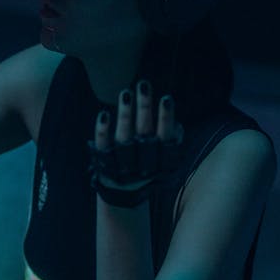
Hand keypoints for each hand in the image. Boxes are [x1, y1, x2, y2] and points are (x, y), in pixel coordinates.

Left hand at [89, 79, 183, 207]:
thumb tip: (177, 126)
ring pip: (123, 134)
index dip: (165, 118)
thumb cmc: (148, 169)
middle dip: (145, 107)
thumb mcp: (165, 162)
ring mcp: (120, 159)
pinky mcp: (103, 159)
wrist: (124, 194)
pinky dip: (102, 130)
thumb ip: (172, 144)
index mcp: (159, 158)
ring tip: (126, 92)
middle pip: (144, 130)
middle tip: (143, 84)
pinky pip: (102, 144)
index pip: (165, 135)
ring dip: (125, 114)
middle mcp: (140, 158)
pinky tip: (103, 114)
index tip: (166, 98)